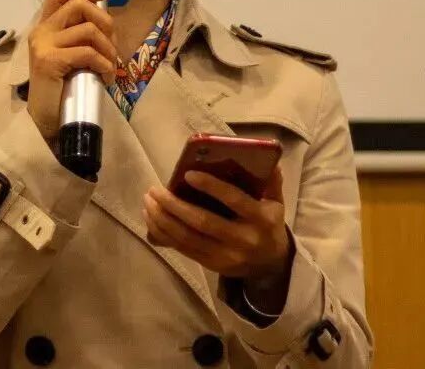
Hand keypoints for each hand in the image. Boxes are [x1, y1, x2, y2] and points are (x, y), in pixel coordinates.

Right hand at [26, 0, 116, 141]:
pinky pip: (88, 53)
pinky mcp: (50, 61)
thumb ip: (79, 36)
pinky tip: (105, 77)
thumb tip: (108, 22)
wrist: (44, 118)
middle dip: (105, 20)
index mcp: (44, 26)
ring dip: (108, 48)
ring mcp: (44, 45)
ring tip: (110, 66)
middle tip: (112, 43)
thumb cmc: (60, 87)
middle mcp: (41, 31)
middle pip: (78, 4)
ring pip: (88, 30)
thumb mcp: (68, 55)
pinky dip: (104, 64)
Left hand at [142, 165, 292, 281]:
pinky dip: (163, 234)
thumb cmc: (268, 225)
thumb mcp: (276, 203)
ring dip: (162, 219)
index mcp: (261, 219)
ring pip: (187, 237)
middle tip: (155, 189)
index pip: (235, 200)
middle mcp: (242, 239)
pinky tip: (151, 219)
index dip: (211, 187)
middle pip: (202, 222)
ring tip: (148, 202)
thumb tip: (267, 159)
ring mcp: (225, 256)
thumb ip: (271, 182)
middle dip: (174, 205)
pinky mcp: (211, 265)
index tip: (187, 174)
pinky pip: (183, 249)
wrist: (271, 265)